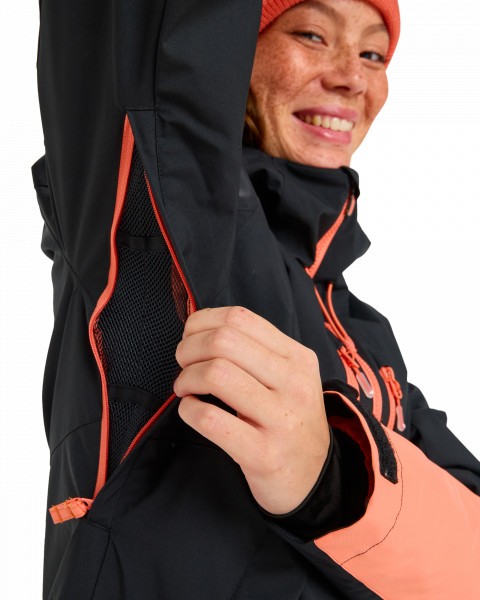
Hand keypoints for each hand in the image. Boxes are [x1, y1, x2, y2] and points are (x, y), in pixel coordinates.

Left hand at [174, 306, 329, 514]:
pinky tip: (191, 411)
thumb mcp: (287, 377)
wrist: (312, 478)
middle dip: (188, 349)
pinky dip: (189, 410)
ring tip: (186, 389)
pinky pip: (210, 419)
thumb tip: (199, 328)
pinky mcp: (264, 454)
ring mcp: (282, 419)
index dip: (202, 323)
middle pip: (223, 341)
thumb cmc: (288, 419)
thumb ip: (254, 350)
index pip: (239, 318)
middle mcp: (294, 383)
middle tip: (183, 365)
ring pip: (216, 374)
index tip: (190, 338)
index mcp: (297, 357)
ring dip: (186, 378)